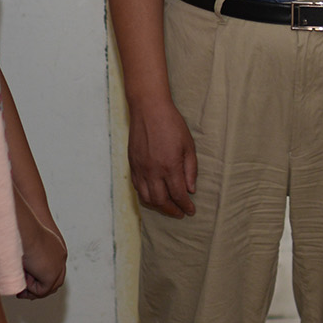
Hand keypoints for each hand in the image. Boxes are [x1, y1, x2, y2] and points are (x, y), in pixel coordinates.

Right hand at [16, 207, 67, 298]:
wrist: (24, 229)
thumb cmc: (20, 232)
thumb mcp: (25, 245)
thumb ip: (26, 258)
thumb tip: (19, 270)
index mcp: (57, 246)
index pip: (54, 268)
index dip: (41, 278)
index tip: (26, 282)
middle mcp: (61, 255)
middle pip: (56, 281)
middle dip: (40, 289)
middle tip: (23, 292)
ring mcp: (58, 265)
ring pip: (50, 287)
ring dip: (34, 290)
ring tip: (20, 287)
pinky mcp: (52, 274)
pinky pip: (42, 290)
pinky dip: (31, 289)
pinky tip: (24, 277)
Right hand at [127, 95, 197, 217]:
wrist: (148, 109)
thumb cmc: (171, 124)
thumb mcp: (188, 145)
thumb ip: (190, 169)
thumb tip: (191, 189)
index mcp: (170, 166)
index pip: (178, 194)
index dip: (186, 206)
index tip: (191, 211)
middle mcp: (153, 171)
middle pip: (161, 201)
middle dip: (172, 210)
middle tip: (180, 213)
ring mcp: (140, 169)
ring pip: (147, 198)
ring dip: (158, 206)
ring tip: (167, 207)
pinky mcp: (132, 165)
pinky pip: (137, 188)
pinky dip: (146, 196)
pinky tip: (154, 195)